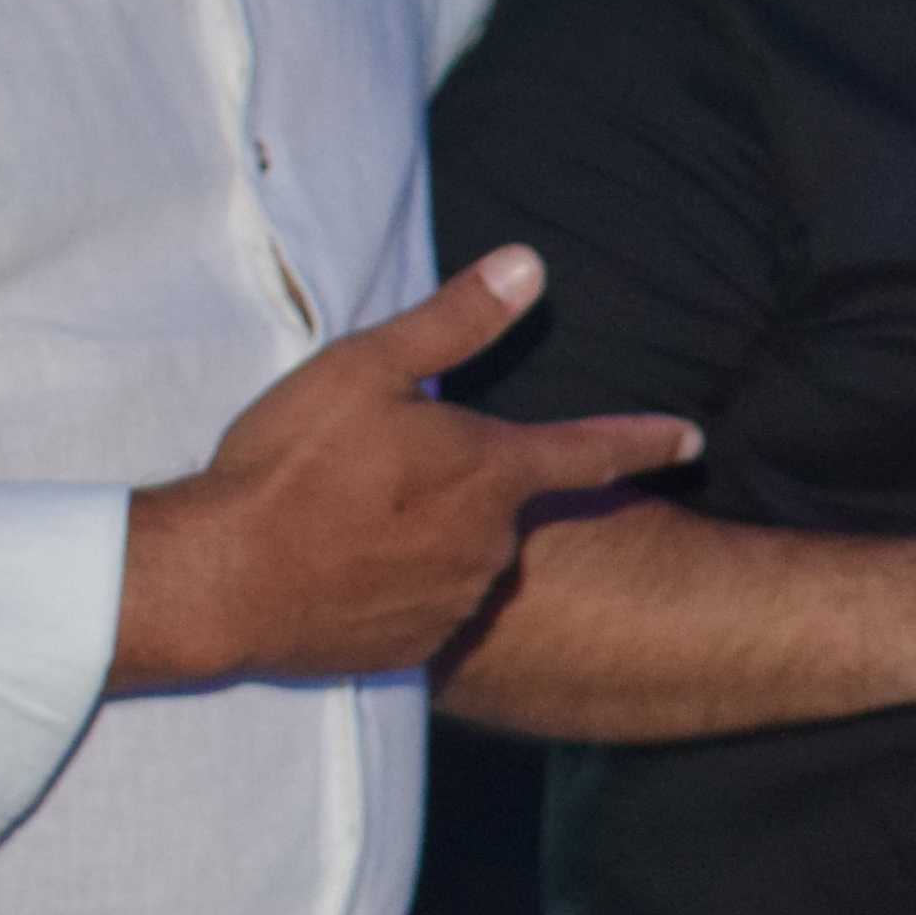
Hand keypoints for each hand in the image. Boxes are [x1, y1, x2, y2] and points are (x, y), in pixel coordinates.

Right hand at [118, 247, 695, 688]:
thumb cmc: (292, 467)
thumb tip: (528, 265)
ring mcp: (458, 602)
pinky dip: (399, 585)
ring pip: (463, 555)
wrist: (223, 581)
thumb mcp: (367, 368)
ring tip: (349, 520)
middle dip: (459, 485)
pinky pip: (426, 605)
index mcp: (492, 471)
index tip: (692, 440)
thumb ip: (456, 320)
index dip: (647, 440)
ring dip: (426, 537)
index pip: (592, 451)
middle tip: (377, 473)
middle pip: (503, 504)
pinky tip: (348, 569)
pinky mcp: (419, 649)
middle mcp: (494, 544)